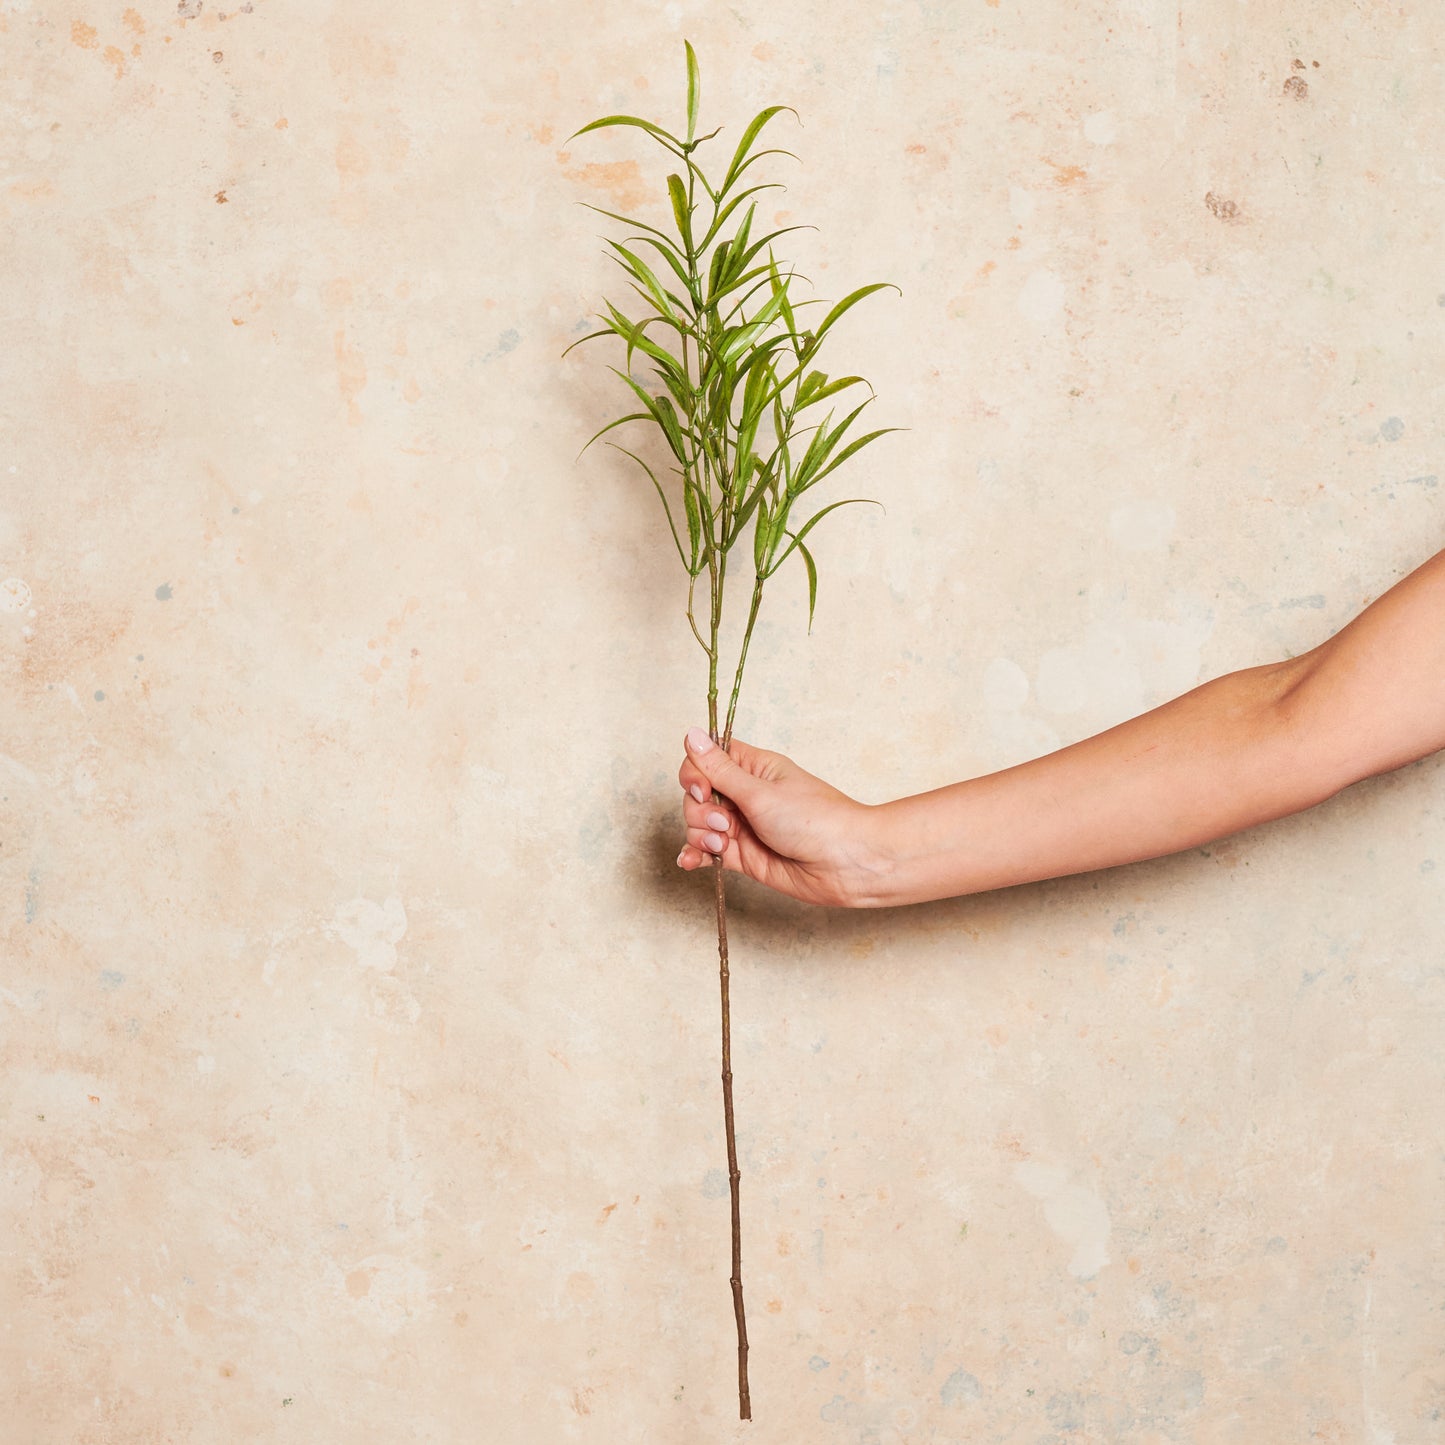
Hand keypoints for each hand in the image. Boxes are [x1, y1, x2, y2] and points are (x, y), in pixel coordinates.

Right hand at [675, 727, 883, 906]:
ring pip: (699, 823)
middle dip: (701, 810)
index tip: (702, 789)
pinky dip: (695, 854)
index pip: (707, 759)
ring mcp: (744, 825)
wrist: (845, 864)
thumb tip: (692, 734)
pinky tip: (692, 861)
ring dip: (701, 834)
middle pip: (698, 794)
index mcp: (754, 768)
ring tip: (724, 844)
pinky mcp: (743, 854)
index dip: (695, 773)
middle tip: (727, 823)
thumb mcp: (760, 791)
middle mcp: (746, 794)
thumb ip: (719, 770)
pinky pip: (707, 850)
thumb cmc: (816, 820)